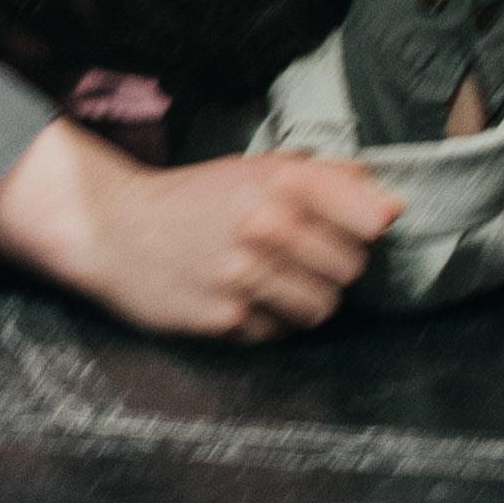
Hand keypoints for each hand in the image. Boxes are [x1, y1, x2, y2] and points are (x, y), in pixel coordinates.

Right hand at [0, 119, 400, 339]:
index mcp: (279, 181)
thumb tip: (390, 203)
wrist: (112, 230)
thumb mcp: (256, 169)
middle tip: (301, 256)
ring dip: (306, 298)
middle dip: (334, 265)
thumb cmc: (193, 199)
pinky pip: (280, 333)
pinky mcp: (223, 319)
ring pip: (323, 307)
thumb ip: (326, 178)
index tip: (356, 228)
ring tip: (274, 281)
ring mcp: (244, 276)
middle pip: (352, 268)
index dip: (369, 228)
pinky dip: (269, 321)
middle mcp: (265, 225)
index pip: (372, 219)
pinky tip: (242, 299)